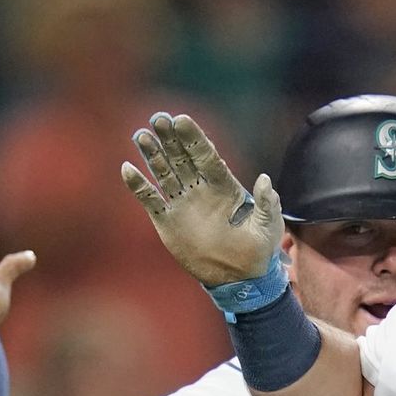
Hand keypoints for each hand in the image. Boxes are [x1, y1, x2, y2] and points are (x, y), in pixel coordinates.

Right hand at [121, 113, 280, 286]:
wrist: (239, 278)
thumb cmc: (258, 250)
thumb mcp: (268, 226)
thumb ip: (267, 203)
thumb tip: (266, 179)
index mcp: (224, 185)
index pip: (206, 155)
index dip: (193, 138)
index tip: (181, 119)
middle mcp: (200, 189)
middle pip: (182, 157)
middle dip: (170, 138)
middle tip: (158, 118)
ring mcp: (183, 203)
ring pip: (164, 173)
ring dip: (152, 155)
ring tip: (141, 135)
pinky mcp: (167, 221)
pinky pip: (150, 199)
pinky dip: (138, 186)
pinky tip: (127, 168)